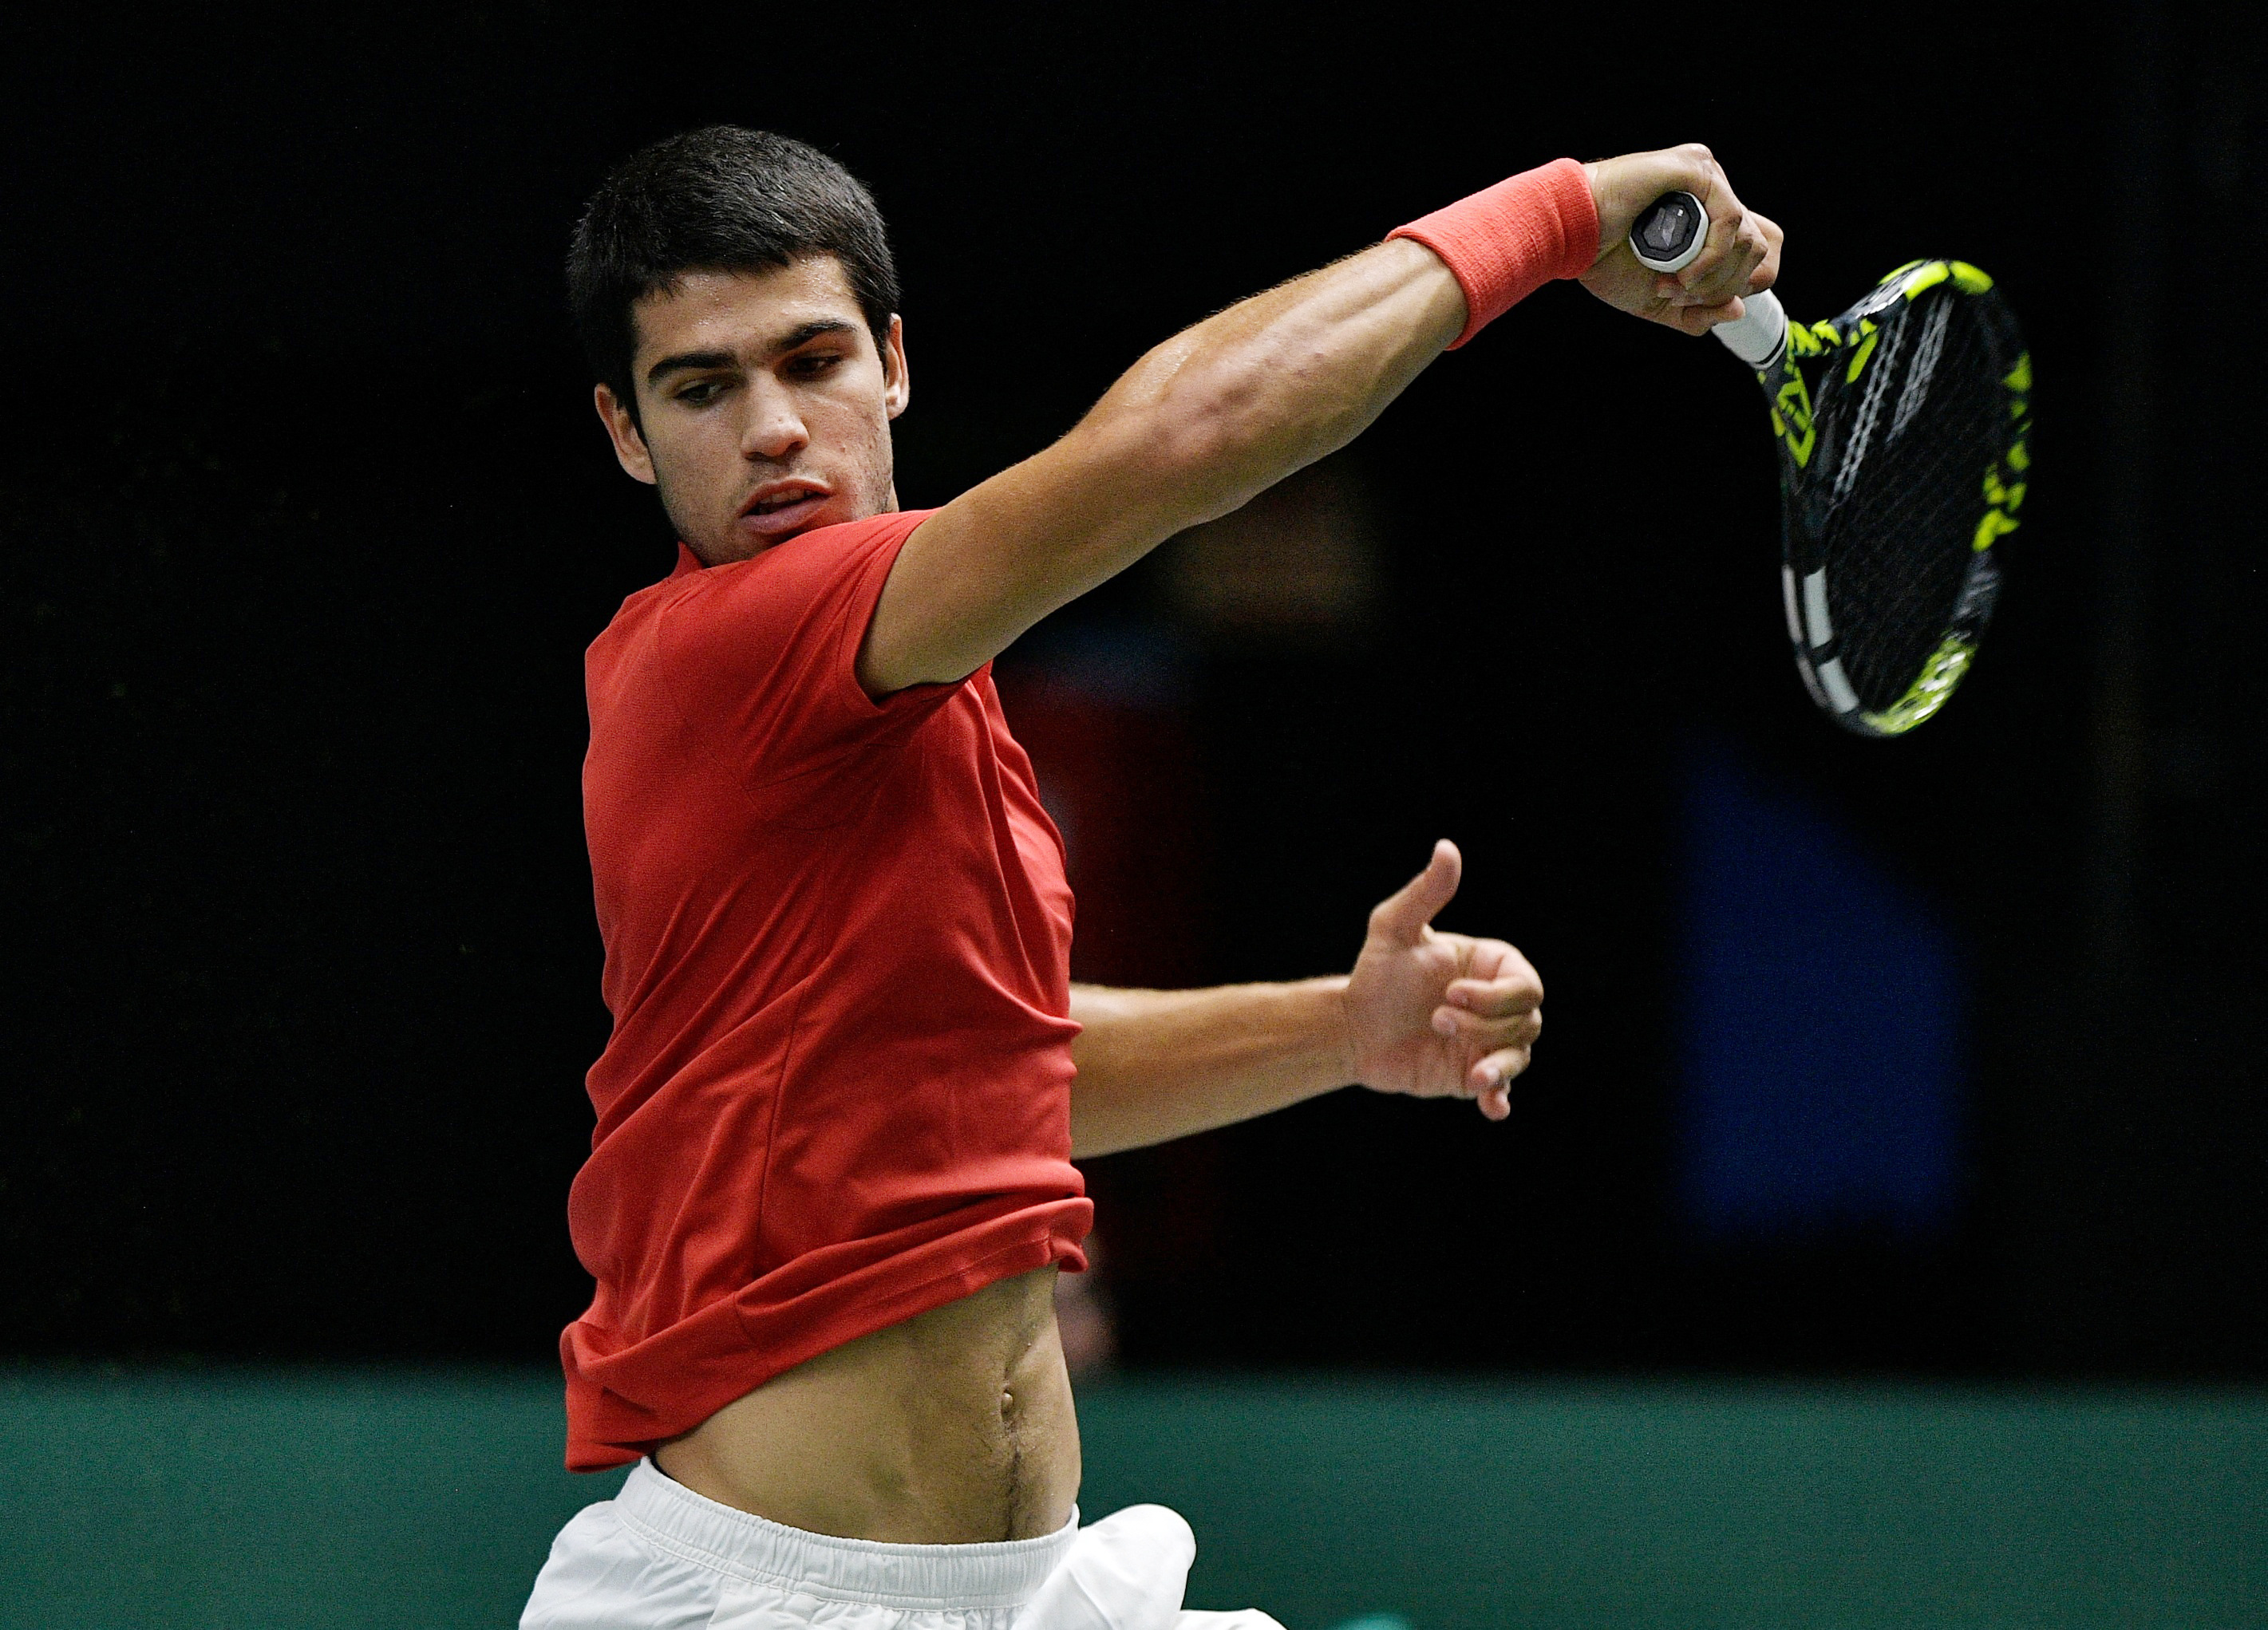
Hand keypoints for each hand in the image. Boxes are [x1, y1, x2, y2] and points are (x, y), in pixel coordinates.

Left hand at [1341, 840, 1543, 1120]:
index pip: (1523, 984)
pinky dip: (1500, 1099)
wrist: (1353, 1028)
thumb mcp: (1395, 929)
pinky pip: (1501, 1090)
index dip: (1496, 995)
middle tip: (1437, 1021)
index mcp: (1491, 967)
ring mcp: (1489, 1041)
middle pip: (1527, 1020)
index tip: (1451, 994)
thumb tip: (1448, 848)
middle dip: (1488, 1025)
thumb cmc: (1375, 972)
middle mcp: (1497, 1005)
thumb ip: (1425, 892)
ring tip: (1469, 1071)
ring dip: (1497, 1063)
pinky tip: (1493, 1107)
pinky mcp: (1472, 1074)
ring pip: (1520, 1055)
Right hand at [1578, 143, 1781, 336]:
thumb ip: (1697, 313)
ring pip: (1748, 238)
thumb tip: (1739, 310)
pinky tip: (1682, 273)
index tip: (1699, 299)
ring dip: (1712, 277)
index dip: (1745, 281)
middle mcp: (1713, 193)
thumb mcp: (1656, 302)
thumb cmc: (1603, 261)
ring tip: (1672, 283)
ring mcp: (1708, 177)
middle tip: (1677, 294)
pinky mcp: (1697, 168)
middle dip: (1723, 287)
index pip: (1761, 247)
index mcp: (1707, 218)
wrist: (1570, 236)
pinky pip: (1731, 219)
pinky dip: (1712, 257)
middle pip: (1759, 249)